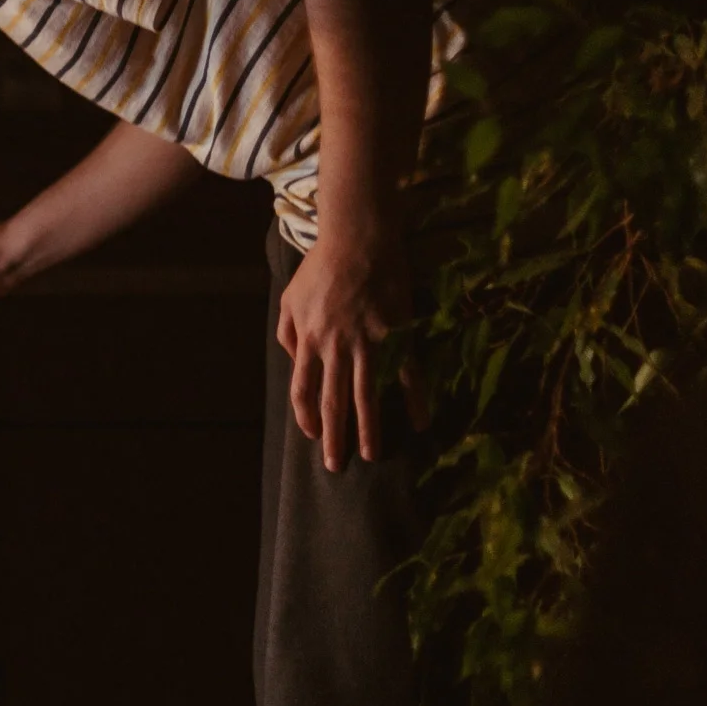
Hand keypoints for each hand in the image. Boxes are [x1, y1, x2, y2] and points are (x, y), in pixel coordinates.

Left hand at [277, 234, 426, 471]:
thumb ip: (287, 331)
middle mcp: (336, 347)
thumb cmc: (321, 267)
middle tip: (336, 466)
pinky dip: (413, 400)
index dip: (307, 416)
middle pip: (333, 401)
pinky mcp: (397, 334)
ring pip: (367, 395)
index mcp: (309, 339)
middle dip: (334, 436)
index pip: (303, 389)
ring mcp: (368, 342)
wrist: (359, 239)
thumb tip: (293, 359)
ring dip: (368, 429)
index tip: (313, 435)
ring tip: (370, 455)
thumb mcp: (290, 297)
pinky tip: (419, 422)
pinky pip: (406, 374)